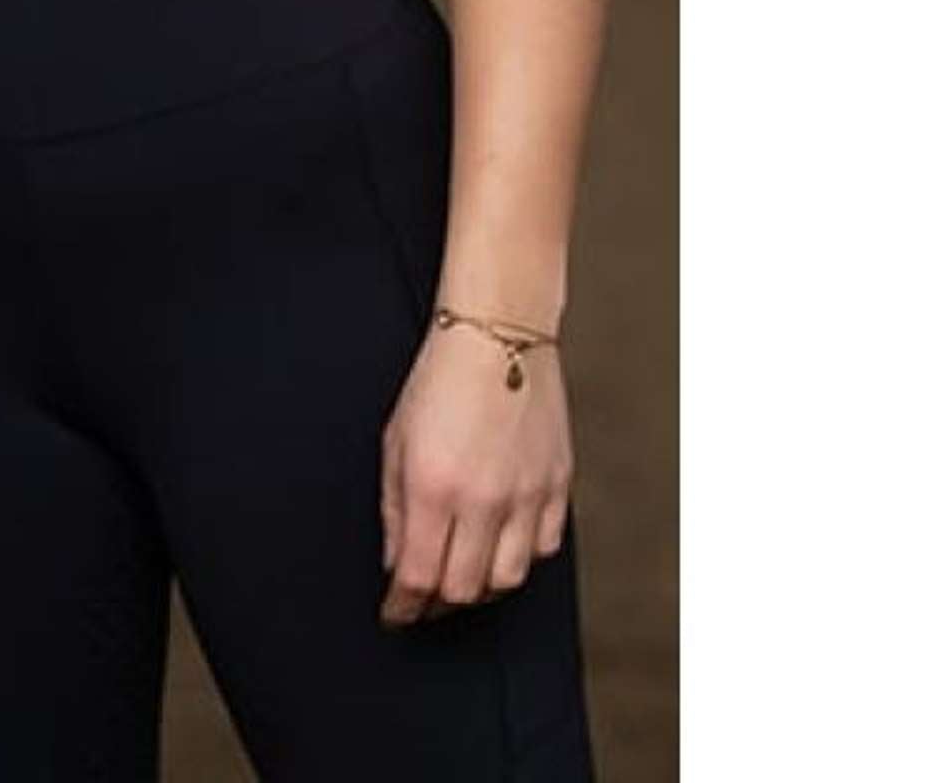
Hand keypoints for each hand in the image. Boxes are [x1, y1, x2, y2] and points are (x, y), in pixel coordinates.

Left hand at [379, 319, 573, 625]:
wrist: (497, 336)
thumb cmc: (438, 382)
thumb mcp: (394, 440)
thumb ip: (394, 508)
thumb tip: (397, 563)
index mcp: (435, 486)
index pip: (419, 576)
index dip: (403, 606)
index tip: (394, 615)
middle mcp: (484, 499)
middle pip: (464, 589)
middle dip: (436, 604)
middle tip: (422, 601)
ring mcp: (527, 496)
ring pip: (507, 580)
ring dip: (479, 588)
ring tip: (460, 578)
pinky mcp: (557, 488)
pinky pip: (543, 550)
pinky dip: (519, 558)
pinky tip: (500, 547)